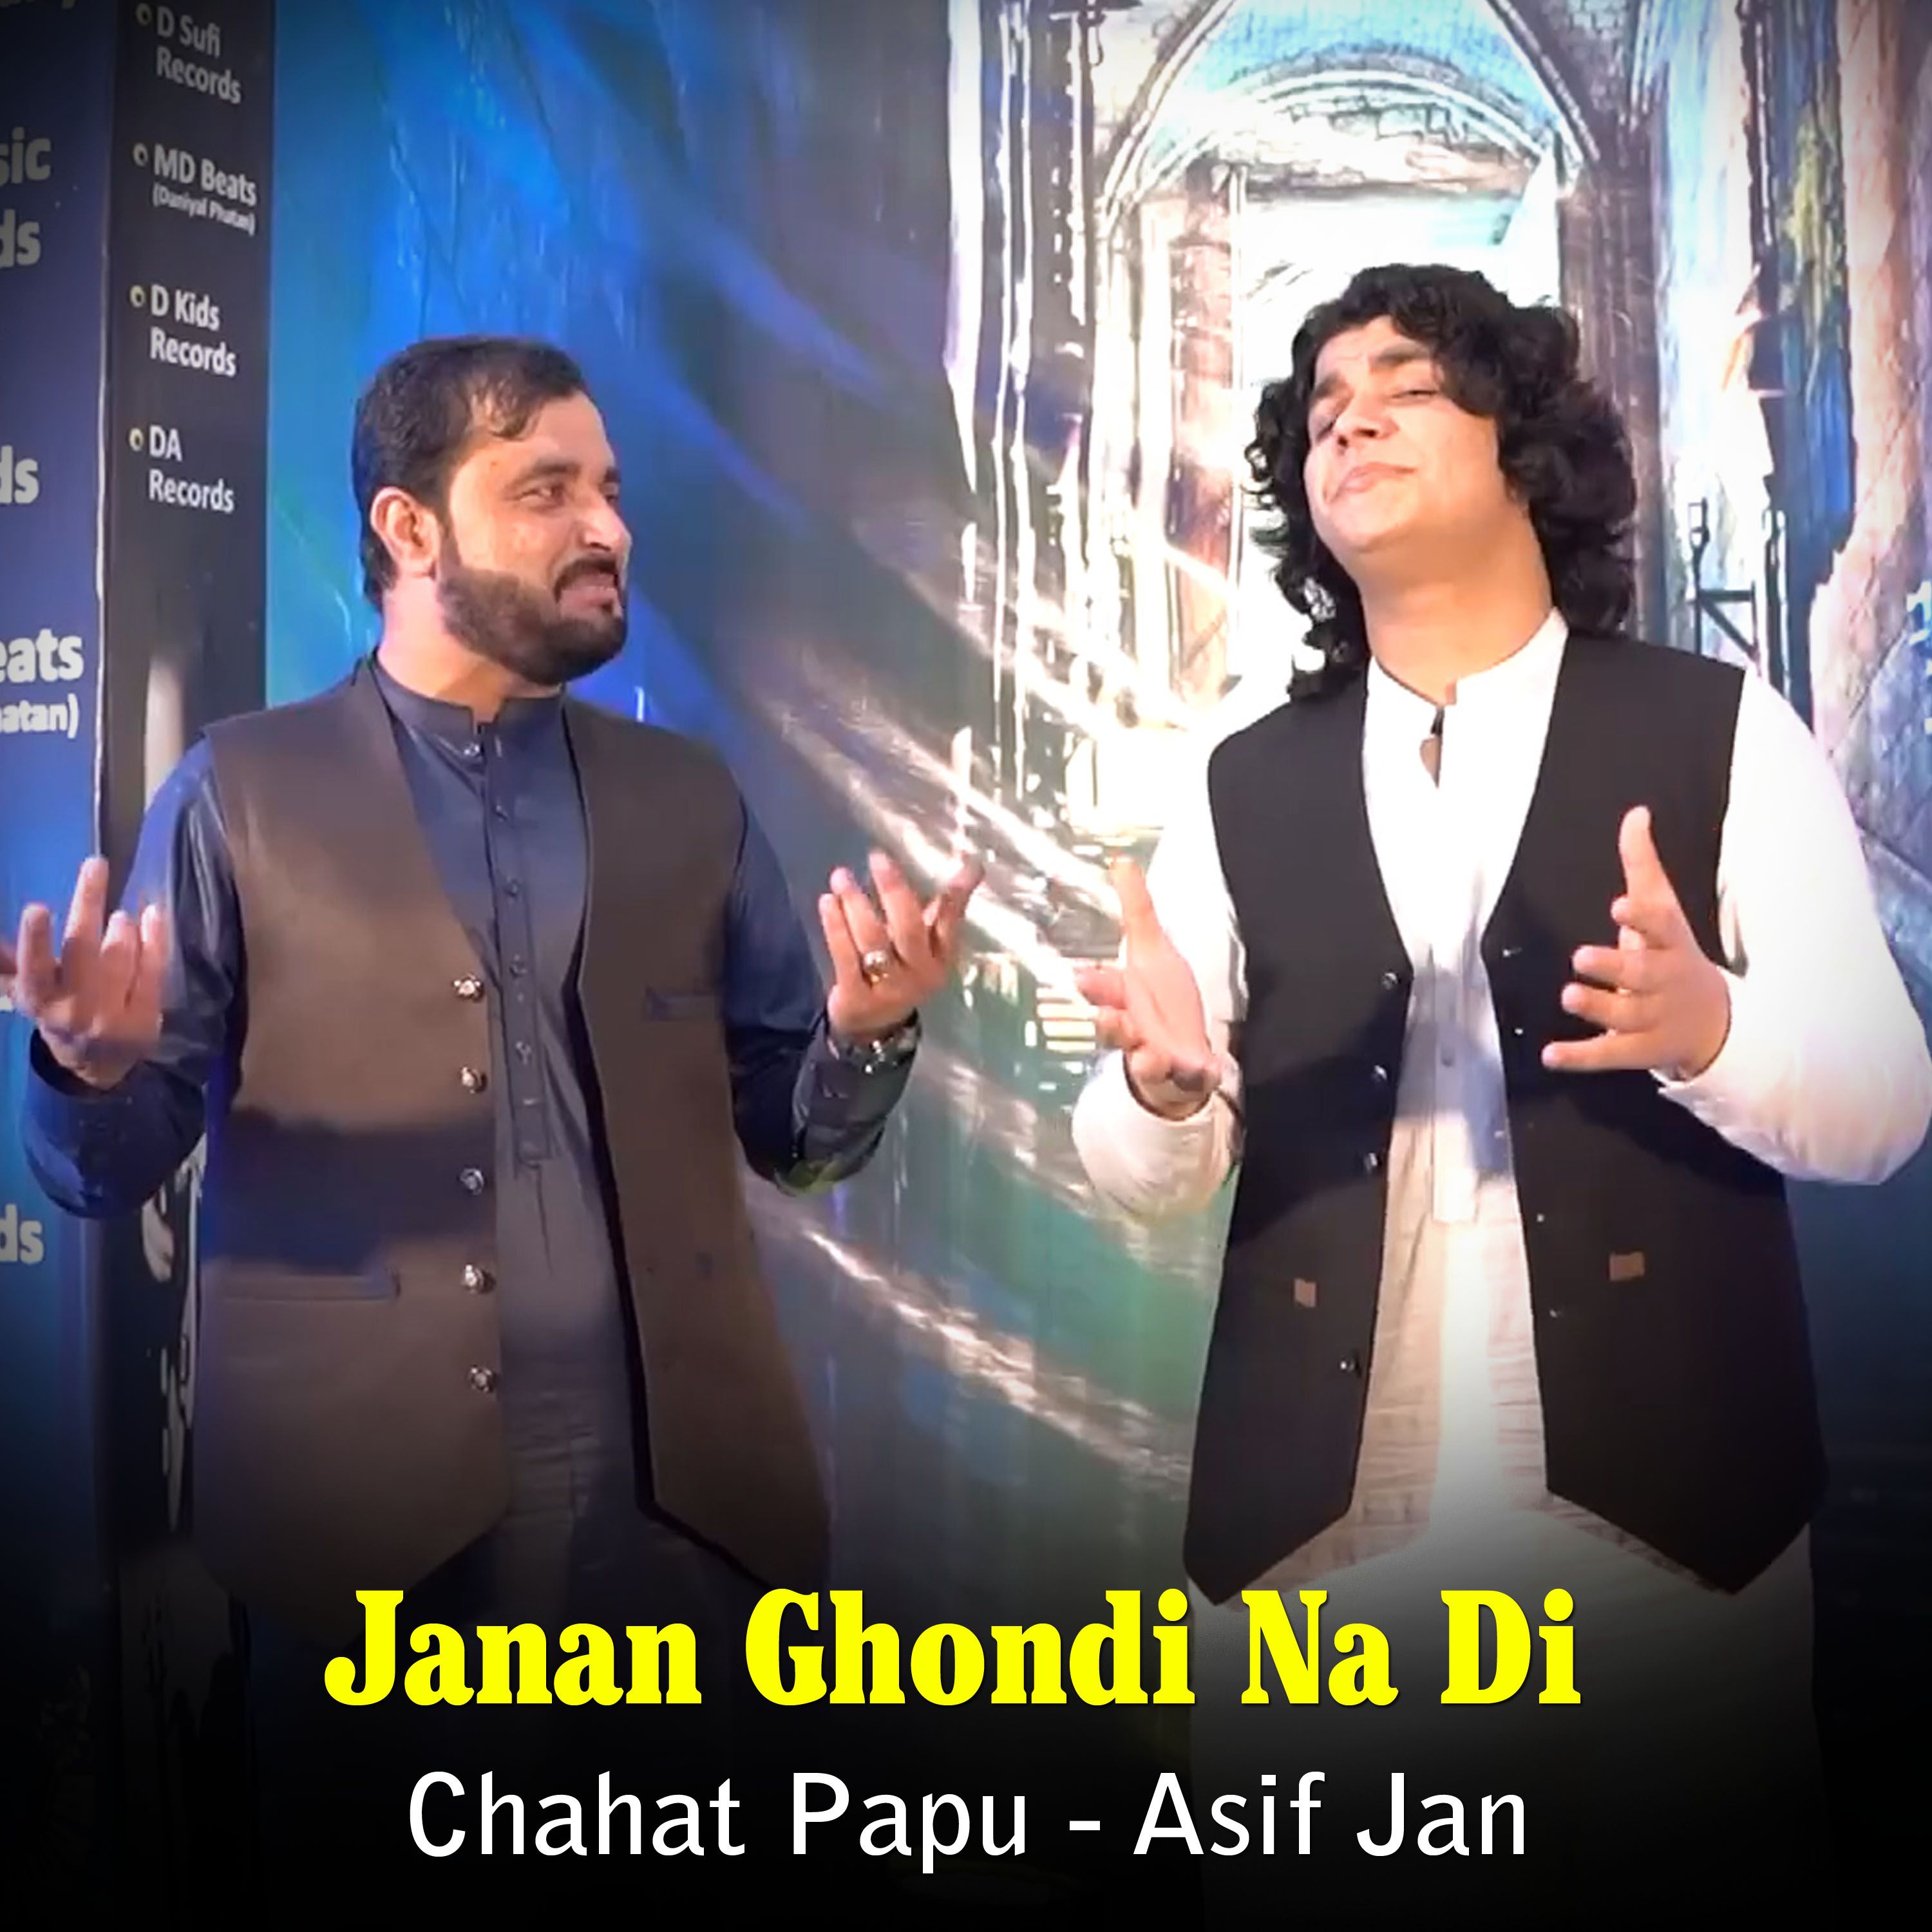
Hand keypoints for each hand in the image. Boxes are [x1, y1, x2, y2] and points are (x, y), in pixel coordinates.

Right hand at [0, 857, 168, 1089]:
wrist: (100, 1066)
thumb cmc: (61, 1015)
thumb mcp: (32, 994)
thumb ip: (11, 965)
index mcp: (41, 1001)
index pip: (34, 970)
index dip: (35, 941)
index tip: (37, 908)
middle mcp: (75, 1009)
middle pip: (83, 950)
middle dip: (88, 903)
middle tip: (95, 865)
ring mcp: (114, 1014)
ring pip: (120, 958)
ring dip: (122, 927)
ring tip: (121, 914)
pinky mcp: (147, 1015)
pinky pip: (153, 969)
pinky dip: (155, 937)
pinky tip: (153, 913)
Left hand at [820, 850, 984, 1041]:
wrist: (873, 1027)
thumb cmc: (902, 971)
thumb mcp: (927, 945)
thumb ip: (944, 907)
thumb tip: (974, 865)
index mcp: (940, 959)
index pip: (950, 923)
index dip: (956, 895)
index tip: (965, 864)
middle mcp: (918, 973)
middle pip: (908, 929)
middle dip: (894, 890)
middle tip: (877, 858)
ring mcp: (887, 987)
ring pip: (872, 940)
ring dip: (855, 904)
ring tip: (840, 876)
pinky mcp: (856, 994)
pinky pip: (845, 955)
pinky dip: (834, 925)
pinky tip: (827, 901)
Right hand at [1074, 858, 1219, 1119]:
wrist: (1179, 1055)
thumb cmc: (1160, 1000)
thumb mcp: (1153, 949)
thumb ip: (1137, 909)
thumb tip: (1121, 862)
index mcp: (1122, 996)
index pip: (1104, 989)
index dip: (1095, 985)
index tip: (1083, 976)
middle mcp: (1132, 1028)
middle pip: (1116, 1028)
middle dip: (1113, 1022)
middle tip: (1112, 1015)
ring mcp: (1153, 1056)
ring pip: (1143, 1059)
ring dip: (1145, 1055)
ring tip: (1151, 1053)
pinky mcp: (1179, 1076)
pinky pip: (1181, 1079)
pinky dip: (1190, 1074)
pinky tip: (1205, 1067)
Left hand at [1541, 805, 1730, 1080]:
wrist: (1715, 1024)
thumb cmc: (1674, 956)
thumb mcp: (1664, 911)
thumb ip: (1642, 865)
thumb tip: (1635, 813)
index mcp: (1671, 944)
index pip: (1660, 925)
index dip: (1640, 917)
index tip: (1618, 906)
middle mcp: (1665, 981)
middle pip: (1643, 973)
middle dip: (1615, 966)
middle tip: (1581, 957)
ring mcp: (1654, 1019)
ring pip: (1627, 1015)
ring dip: (1597, 1007)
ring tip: (1569, 995)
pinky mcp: (1639, 1051)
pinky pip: (1609, 1054)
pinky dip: (1581, 1057)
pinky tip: (1551, 1055)